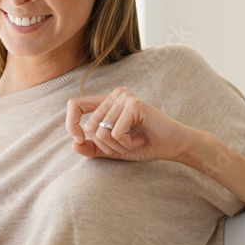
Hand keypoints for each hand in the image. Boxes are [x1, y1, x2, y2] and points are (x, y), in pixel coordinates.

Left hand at [65, 86, 200, 163]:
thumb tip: (73, 144)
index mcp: (106, 101)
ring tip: (136, 140)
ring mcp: (124, 97)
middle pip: (89, 126)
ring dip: (119, 145)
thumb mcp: (112, 150)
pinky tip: (141, 138)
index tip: (80, 139)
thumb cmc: (145, 145)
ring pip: (101, 132)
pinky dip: (127, 143)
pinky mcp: (134, 104)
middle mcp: (114, 95)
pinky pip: (115, 132)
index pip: (74, 105)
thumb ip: (92, 148)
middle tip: (127, 143)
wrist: (173, 147)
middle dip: (106, 145)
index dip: (71, 124)